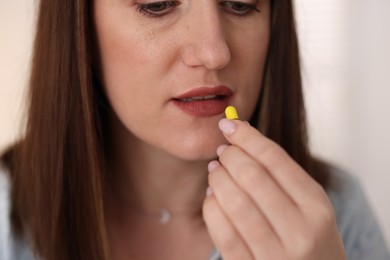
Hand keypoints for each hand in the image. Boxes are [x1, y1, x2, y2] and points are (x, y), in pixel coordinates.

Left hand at [202, 119, 345, 259]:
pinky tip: (212, 197)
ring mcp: (276, 256)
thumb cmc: (309, 239)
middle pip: (252, 177)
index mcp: (317, 207)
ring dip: (218, 179)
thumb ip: (283, 177)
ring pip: (235, 203)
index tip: (229, 124)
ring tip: (214, 169)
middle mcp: (300, 232)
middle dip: (230, 156)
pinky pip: (223, 233)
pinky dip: (212, 208)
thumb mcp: (312, 208)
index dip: (247, 136)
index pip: (275, 159)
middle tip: (222, 150)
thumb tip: (240, 136)